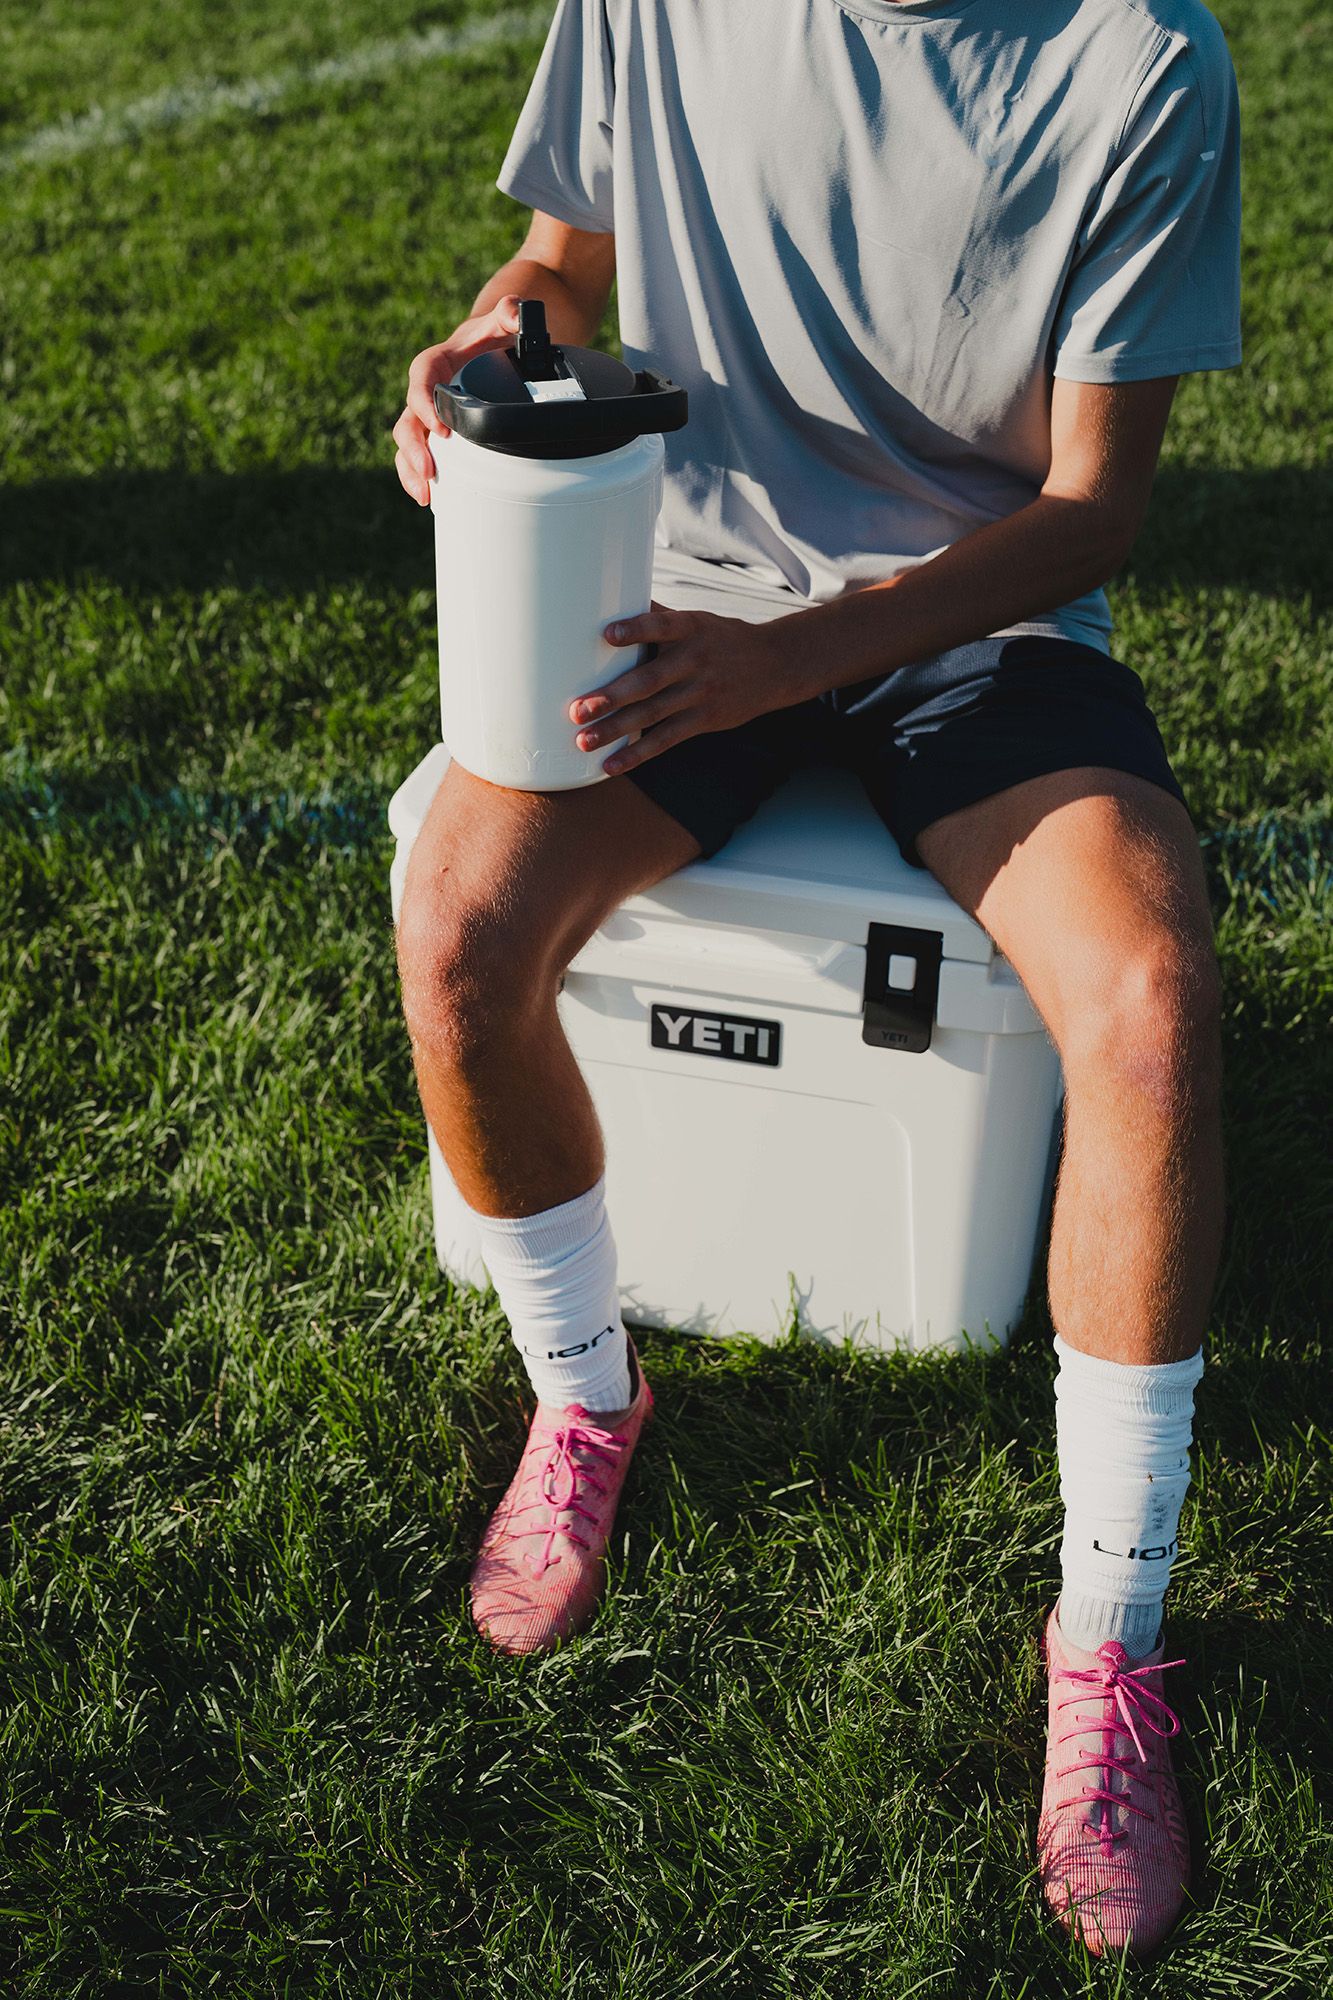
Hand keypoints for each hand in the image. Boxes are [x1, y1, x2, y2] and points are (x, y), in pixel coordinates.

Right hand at [391, 296, 522, 504]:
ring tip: (425, 495)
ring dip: (411, 470)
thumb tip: (515, 311)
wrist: (494, 348)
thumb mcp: (504, 320)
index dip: (425, 403)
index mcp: (438, 363)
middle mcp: (427, 391)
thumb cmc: (496, 336)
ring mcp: (429, 415)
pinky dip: (420, 477)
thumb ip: (510, 311)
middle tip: (429, 472)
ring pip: (409, 442)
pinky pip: (421, 455)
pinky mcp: (437, 434)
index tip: (441, 429)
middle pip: (408, 419)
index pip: (421, 379)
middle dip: (414, 448)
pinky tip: (431, 500)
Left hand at [569, 603, 806, 775]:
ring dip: (616, 730)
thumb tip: (612, 596)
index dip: (635, 630)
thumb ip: (658, 616)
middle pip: (649, 680)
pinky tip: (611, 764)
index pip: (661, 626)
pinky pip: (666, 740)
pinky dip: (638, 754)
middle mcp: (695, 661)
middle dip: (612, 697)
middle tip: (577, 710)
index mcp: (690, 628)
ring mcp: (700, 693)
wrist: (775, 666)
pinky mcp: (704, 720)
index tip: (607, 634)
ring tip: (583, 741)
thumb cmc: (722, 638)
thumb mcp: (698, 620)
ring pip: (652, 714)